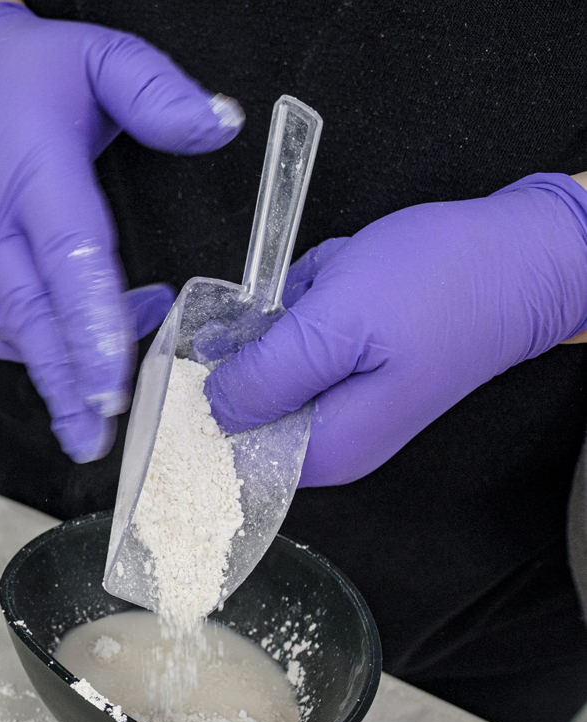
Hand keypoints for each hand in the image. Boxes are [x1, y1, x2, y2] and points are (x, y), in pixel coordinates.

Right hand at [0, 2, 242, 461]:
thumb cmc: (27, 77)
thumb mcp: (100, 56)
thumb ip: (159, 92)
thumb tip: (219, 124)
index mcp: (36, 175)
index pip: (67, 260)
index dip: (91, 324)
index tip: (114, 375)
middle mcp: (1, 226)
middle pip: (34, 317)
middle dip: (68, 380)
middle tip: (99, 433)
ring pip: (16, 334)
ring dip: (54, 383)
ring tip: (92, 430)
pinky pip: (6, 331)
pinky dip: (40, 362)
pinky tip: (76, 383)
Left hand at [203, 173, 586, 486]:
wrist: (526, 253)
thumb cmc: (445, 282)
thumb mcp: (335, 323)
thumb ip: (267, 377)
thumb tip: (214, 406)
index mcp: (326, 449)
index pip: (227, 448)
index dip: (216, 392)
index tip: (241, 344)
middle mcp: (334, 442)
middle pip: (247, 397)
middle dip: (267, 337)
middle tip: (315, 306)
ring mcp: (346, 406)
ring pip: (274, 357)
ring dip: (293, 310)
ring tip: (345, 289)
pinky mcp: (356, 371)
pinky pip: (304, 334)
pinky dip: (316, 298)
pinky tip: (353, 283)